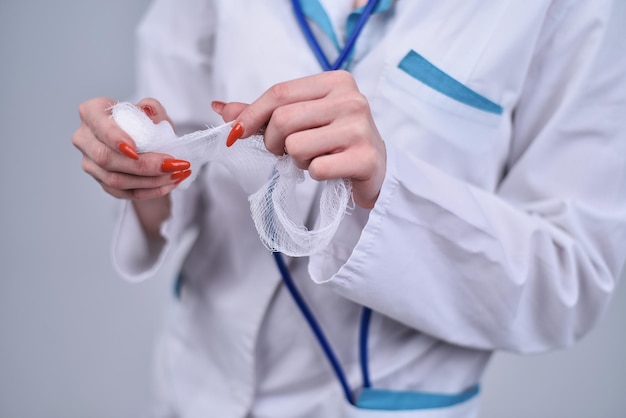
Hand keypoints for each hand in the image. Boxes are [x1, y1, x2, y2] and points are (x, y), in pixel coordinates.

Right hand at [72, 97, 190, 237]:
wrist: (145, 143)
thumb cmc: (145, 123)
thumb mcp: (154, 112)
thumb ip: (153, 108)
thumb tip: (149, 109)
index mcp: (92, 112)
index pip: (98, 125)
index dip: (114, 138)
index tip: (136, 150)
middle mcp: (84, 138)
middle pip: (105, 158)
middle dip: (142, 165)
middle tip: (172, 165)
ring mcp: (90, 163)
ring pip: (115, 180)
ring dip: (150, 181)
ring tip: (176, 175)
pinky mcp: (102, 182)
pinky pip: (124, 193)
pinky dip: (149, 191)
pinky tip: (169, 185)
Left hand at [213, 71, 386, 208]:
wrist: (376, 170)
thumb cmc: (334, 141)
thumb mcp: (303, 119)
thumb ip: (264, 113)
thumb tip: (220, 108)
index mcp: (336, 82)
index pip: (279, 93)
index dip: (251, 114)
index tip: (234, 131)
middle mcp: (351, 99)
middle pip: (283, 120)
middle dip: (274, 142)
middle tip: (287, 150)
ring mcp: (359, 128)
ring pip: (296, 147)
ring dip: (297, 160)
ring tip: (316, 158)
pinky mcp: (365, 158)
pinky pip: (316, 169)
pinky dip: (315, 175)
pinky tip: (330, 169)